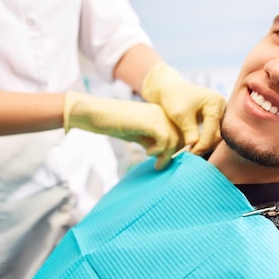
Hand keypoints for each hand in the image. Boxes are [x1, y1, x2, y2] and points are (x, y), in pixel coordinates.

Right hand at [63, 92, 180, 168]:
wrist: (98, 115)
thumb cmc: (117, 125)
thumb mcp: (140, 135)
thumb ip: (154, 142)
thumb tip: (165, 155)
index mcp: (162, 114)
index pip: (179, 133)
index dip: (176, 149)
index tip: (165, 161)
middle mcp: (162, 113)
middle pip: (180, 136)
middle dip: (173, 154)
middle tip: (161, 165)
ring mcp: (157, 115)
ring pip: (174, 139)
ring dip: (166, 155)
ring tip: (156, 163)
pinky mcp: (150, 121)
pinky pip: (164, 139)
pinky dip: (158, 150)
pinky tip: (147, 153)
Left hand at [141, 63, 226, 154]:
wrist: (170, 90)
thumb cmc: (174, 98)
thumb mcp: (180, 115)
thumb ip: (189, 132)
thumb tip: (194, 149)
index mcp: (215, 102)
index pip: (213, 130)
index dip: (202, 145)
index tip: (189, 154)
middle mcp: (223, 106)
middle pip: (219, 134)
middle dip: (205, 146)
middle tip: (191, 156)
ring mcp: (221, 112)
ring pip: (218, 136)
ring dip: (206, 145)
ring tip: (192, 152)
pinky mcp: (217, 117)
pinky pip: (214, 133)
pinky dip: (206, 141)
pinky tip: (196, 147)